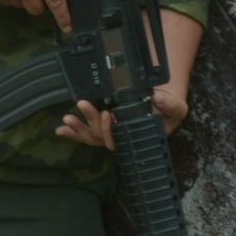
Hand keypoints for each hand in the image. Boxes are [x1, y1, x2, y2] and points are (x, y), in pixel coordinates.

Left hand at [54, 86, 189, 150]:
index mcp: (136, 136)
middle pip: (102, 136)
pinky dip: (73, 133)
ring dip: (78, 128)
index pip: (119, 139)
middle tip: (83, 104)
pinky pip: (87, 135)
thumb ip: (169, 104)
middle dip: (90, 122)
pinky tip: (60, 131)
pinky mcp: (103, 130)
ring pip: (92, 137)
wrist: (164, 108)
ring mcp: (111, 135)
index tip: (109, 114)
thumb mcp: (176, 107)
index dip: (111, 129)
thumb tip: (155, 97)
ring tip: (67, 118)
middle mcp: (121, 138)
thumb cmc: (169, 111)